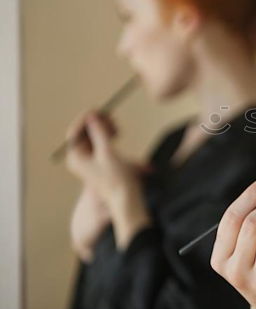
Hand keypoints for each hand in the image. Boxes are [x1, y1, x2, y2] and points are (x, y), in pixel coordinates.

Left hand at [65, 110, 150, 248]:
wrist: (126, 198)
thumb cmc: (116, 179)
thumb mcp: (107, 152)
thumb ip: (98, 133)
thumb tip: (91, 116)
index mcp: (75, 157)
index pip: (75, 132)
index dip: (85, 119)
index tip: (97, 110)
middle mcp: (80, 159)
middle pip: (84, 134)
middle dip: (96, 123)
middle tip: (109, 117)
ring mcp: (89, 160)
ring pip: (93, 137)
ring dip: (103, 128)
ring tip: (115, 125)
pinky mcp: (100, 161)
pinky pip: (100, 143)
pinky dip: (107, 136)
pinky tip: (117, 133)